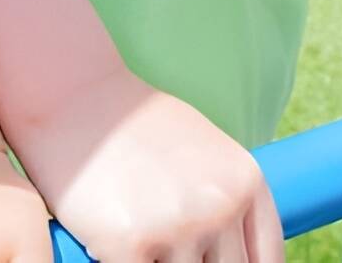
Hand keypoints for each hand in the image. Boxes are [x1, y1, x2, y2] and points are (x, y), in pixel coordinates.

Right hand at [8, 67, 280, 262]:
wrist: (72, 94)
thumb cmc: (131, 125)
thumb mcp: (201, 152)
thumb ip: (223, 199)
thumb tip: (229, 254)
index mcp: (245, 182)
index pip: (268, 259)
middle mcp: (220, 206)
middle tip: (171, 251)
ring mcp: (177, 227)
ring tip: (145, 241)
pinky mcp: (128, 245)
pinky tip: (111, 247)